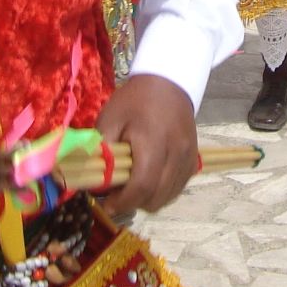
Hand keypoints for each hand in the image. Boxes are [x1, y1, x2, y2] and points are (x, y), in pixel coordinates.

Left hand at [93, 74, 198, 215]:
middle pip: (156, 197)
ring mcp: (188, 158)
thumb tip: (93, 179)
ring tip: (134, 186)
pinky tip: (151, 180)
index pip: (142, 185)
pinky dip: (162, 192)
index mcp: (153, 141)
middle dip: (134, 203)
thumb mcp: (110, 118)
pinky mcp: (193, 160)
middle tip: (118, 193)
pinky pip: (178, 188)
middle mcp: (176, 153)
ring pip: (168, 197)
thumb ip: (102, 149)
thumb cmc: (135, 100)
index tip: (107, 203)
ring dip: (149, 199)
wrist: (168, 82)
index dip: (123, 201)